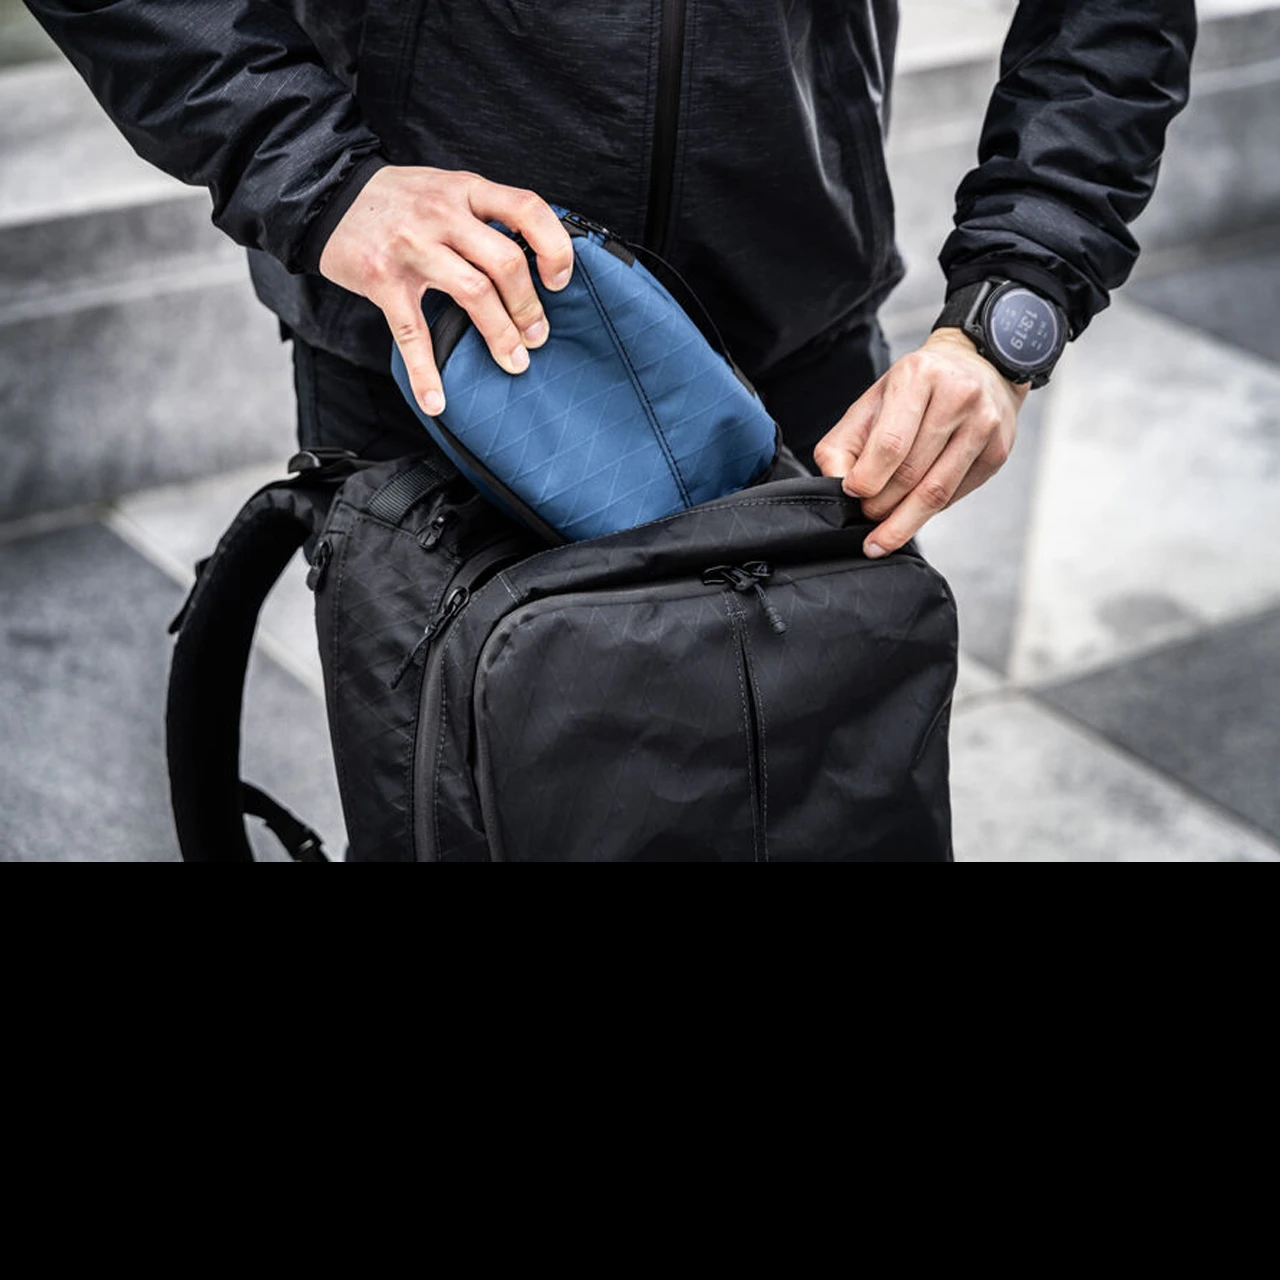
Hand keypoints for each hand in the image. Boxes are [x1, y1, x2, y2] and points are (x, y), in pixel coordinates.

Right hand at [318, 165, 575, 416]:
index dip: (553, 246)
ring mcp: (412, 247)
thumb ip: (485, 216)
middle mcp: (443, 214)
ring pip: (473, 293)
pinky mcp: (383, 280)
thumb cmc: (399, 200)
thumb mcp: (447, 189)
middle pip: (505, 261)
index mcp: (466, 190)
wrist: (328, 196)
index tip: (560, 280)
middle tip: (537, 336)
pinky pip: (411, 333)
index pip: (527, 208)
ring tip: (515, 361)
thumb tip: (535, 260)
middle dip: (529, 307)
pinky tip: (437, 400)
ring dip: (501, 334)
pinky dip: (426, 372)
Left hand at [813, 328, 1027, 556]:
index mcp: (918, 376)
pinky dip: (929, 511)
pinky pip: (955, 495)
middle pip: (912, 473)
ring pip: (937, 492)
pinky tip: (914, 510)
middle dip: (882, 506)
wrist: (978, 366)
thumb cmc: (916, 389)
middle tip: (867, 516)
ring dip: (904, 521)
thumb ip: (843, 444)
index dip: (868, 478)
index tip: (853, 494)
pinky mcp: (998, 451)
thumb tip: (836, 487)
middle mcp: (957, 396)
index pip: (890, 443)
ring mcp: (983, 424)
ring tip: (883, 535)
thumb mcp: (872, 403)